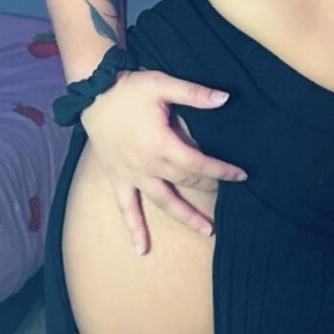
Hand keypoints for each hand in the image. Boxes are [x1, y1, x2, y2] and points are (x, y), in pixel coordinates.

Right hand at [79, 67, 248, 253]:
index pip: (198, 163)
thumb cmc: (129, 88)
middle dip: (209, 188)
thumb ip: (194, 94)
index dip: (221, 170)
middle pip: (185, 182)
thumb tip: (226, 98)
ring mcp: (131, 175)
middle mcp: (147, 165)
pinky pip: (126, 208)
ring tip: (207, 231)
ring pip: (163, 202)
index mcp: (161, 143)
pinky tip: (142, 250)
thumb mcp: (163, 84)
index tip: (241, 176)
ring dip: (185, 217)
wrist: (91, 95)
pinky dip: (134, 229)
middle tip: (229, 195)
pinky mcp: (117, 179)